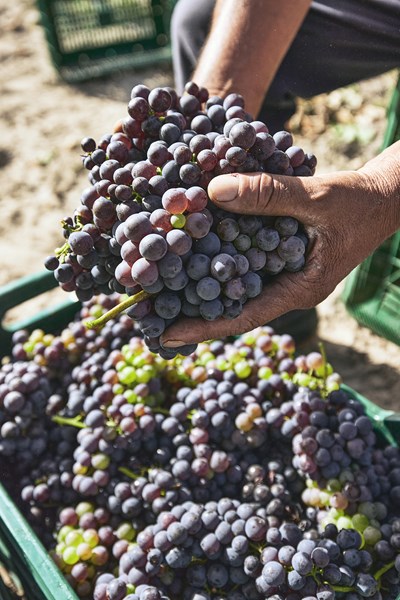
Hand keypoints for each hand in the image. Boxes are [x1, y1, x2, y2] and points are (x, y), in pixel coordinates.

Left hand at [160, 142, 399, 347]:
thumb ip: (269, 195)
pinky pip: (244, 261)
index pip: (244, 316)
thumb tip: (213, 190)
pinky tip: (191, 248)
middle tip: (148, 315)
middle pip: (233, 306)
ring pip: (235, 284)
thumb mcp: (317, 196)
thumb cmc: (359, 203)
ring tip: (157, 286)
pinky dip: (218, 255)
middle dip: (192, 310)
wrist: (382, 197)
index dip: (204, 327)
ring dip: (200, 283)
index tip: (167, 336)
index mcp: (299, 290)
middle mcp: (286, 287)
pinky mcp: (279, 255)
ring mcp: (282, 273)